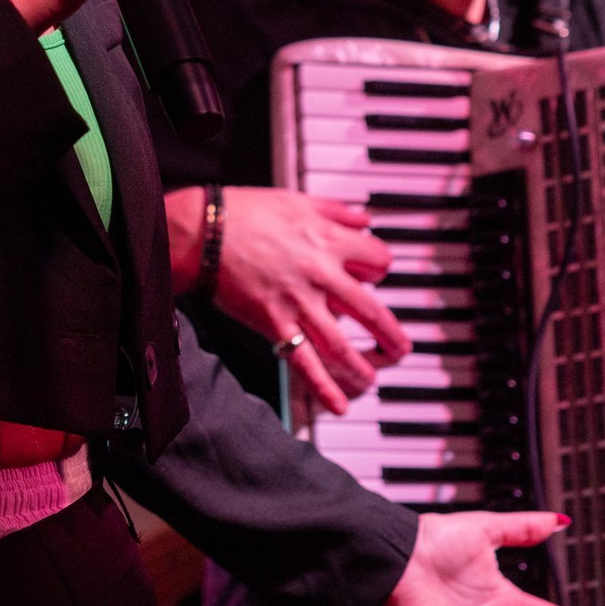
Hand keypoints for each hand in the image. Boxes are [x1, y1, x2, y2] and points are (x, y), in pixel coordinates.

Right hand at [169, 187, 409, 412]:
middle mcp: (321, 274)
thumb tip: (364, 218)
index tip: (372, 278)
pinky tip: (338, 405)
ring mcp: (299, 302)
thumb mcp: (297, 200)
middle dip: (389, 333)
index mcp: (329, 240)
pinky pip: (303, 361)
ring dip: (362, 366)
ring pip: (341, 343)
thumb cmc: (245, 212)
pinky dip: (323, 386)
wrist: (204, 231)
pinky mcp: (274, 322)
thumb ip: (336, 211)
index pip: (377, 261)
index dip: (379, 270)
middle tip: (400, 347)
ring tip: (372, 379)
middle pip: (370, 309)